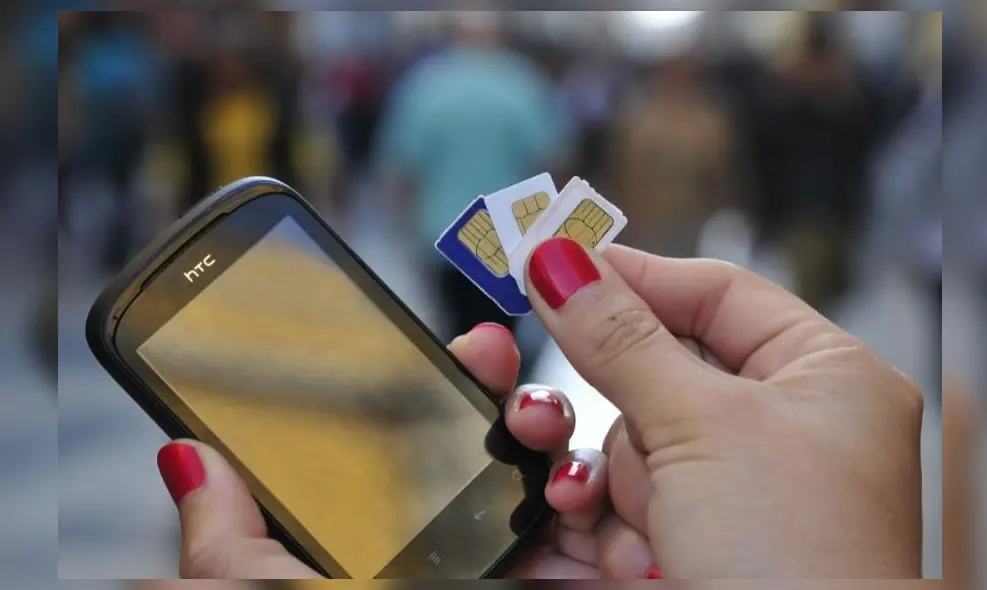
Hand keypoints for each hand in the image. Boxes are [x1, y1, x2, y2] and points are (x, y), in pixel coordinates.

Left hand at [154, 323, 652, 578]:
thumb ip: (229, 547)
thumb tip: (188, 466)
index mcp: (388, 548)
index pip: (408, 447)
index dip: (421, 388)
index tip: (427, 349)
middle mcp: (461, 548)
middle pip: (485, 435)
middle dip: (490, 381)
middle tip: (482, 354)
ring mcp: (525, 557)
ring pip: (548, 454)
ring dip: (543, 418)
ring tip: (529, 422)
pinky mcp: (582, 569)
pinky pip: (602, 501)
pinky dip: (593, 475)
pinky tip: (568, 479)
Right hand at [524, 238, 923, 577]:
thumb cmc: (796, 564)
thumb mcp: (703, 427)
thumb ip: (620, 337)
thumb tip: (560, 259)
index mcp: (821, 380)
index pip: (716, 293)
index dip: (633, 277)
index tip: (554, 265)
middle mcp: (779, 432)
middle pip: (656, 375)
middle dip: (617, 411)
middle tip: (531, 387)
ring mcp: (729, 494)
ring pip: (626, 446)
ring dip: (613, 484)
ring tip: (626, 523)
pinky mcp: (686, 544)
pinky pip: (617, 504)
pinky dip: (604, 526)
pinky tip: (623, 556)